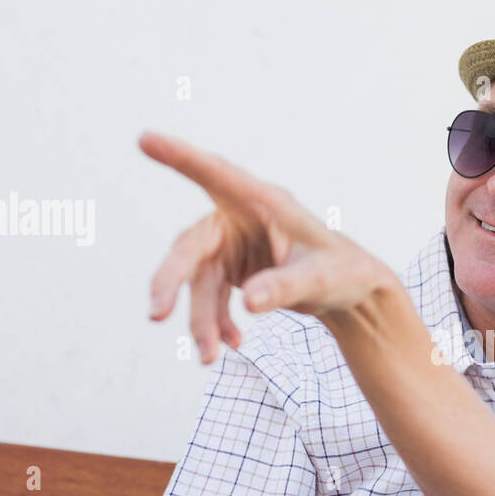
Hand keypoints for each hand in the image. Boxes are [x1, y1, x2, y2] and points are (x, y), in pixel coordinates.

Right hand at [140, 131, 392, 363]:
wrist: (349, 291)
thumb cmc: (342, 270)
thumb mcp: (320, 279)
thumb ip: (286, 286)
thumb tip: (249, 303)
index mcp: (264, 202)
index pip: (217, 175)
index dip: (180, 157)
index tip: (145, 137)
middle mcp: (238, 218)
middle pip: (192, 246)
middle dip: (172, 281)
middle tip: (156, 314)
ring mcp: (230, 245)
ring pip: (199, 283)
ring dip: (201, 321)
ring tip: (209, 357)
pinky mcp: (229, 270)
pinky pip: (212, 300)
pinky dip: (218, 324)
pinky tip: (232, 345)